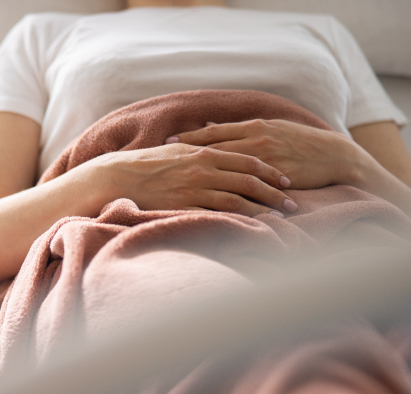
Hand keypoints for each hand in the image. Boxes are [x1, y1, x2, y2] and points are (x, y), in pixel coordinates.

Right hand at [82, 143, 297, 216]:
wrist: (117, 176)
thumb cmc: (147, 163)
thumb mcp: (177, 147)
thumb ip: (201, 146)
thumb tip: (219, 146)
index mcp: (204, 151)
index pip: (247, 159)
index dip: (270, 171)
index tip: (286, 181)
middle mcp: (203, 168)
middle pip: (248, 181)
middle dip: (274, 193)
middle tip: (293, 204)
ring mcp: (194, 189)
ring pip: (238, 199)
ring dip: (262, 210)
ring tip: (280, 219)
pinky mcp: (183, 207)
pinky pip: (216, 216)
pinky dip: (236, 222)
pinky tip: (250, 230)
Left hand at [166, 119, 360, 189]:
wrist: (332, 154)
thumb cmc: (297, 142)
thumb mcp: (268, 128)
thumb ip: (237, 130)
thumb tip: (208, 128)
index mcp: (253, 127)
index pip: (213, 132)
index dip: (189, 138)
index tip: (166, 142)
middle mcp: (257, 140)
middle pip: (215, 148)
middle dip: (188, 154)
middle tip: (163, 160)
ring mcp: (267, 158)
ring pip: (229, 168)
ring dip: (205, 175)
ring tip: (182, 183)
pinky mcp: (277, 176)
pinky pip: (250, 186)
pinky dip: (232, 192)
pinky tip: (213, 199)